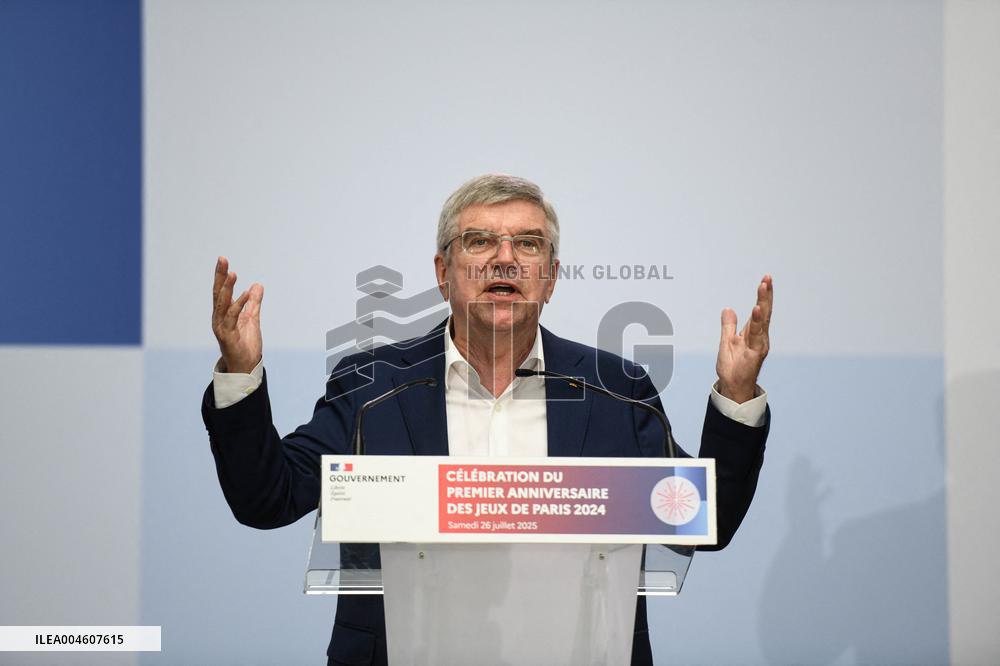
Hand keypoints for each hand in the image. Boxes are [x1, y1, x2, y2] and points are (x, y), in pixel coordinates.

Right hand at [211, 256, 263, 373]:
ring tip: (233, 274)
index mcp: (223, 313)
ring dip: (227, 288)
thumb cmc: (246, 344)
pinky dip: (238, 305)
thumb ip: (254, 303)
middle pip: (218, 294)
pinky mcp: (227, 336)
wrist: (246, 365)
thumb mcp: (252, 318)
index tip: (223, 260)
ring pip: (222, 304)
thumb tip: (257, 285)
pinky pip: (232, 317)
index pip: (221, 291)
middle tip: (222, 260)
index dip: (221, 276)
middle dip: (220, 276)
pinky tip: (245, 294)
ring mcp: (221, 327)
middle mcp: (219, 318)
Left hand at [716, 275, 772, 402]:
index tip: (765, 280)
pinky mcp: (755, 353)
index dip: (763, 296)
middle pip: (764, 312)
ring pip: (761, 320)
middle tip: (767, 278)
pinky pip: (756, 335)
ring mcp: (758, 345)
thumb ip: (729, 326)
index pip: (759, 311)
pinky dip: (756, 322)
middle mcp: (759, 337)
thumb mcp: (727, 341)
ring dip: (762, 303)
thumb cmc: (733, 367)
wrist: (732, 387)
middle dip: (766, 295)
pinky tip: (756, 310)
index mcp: (753, 333)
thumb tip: (728, 309)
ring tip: (763, 287)